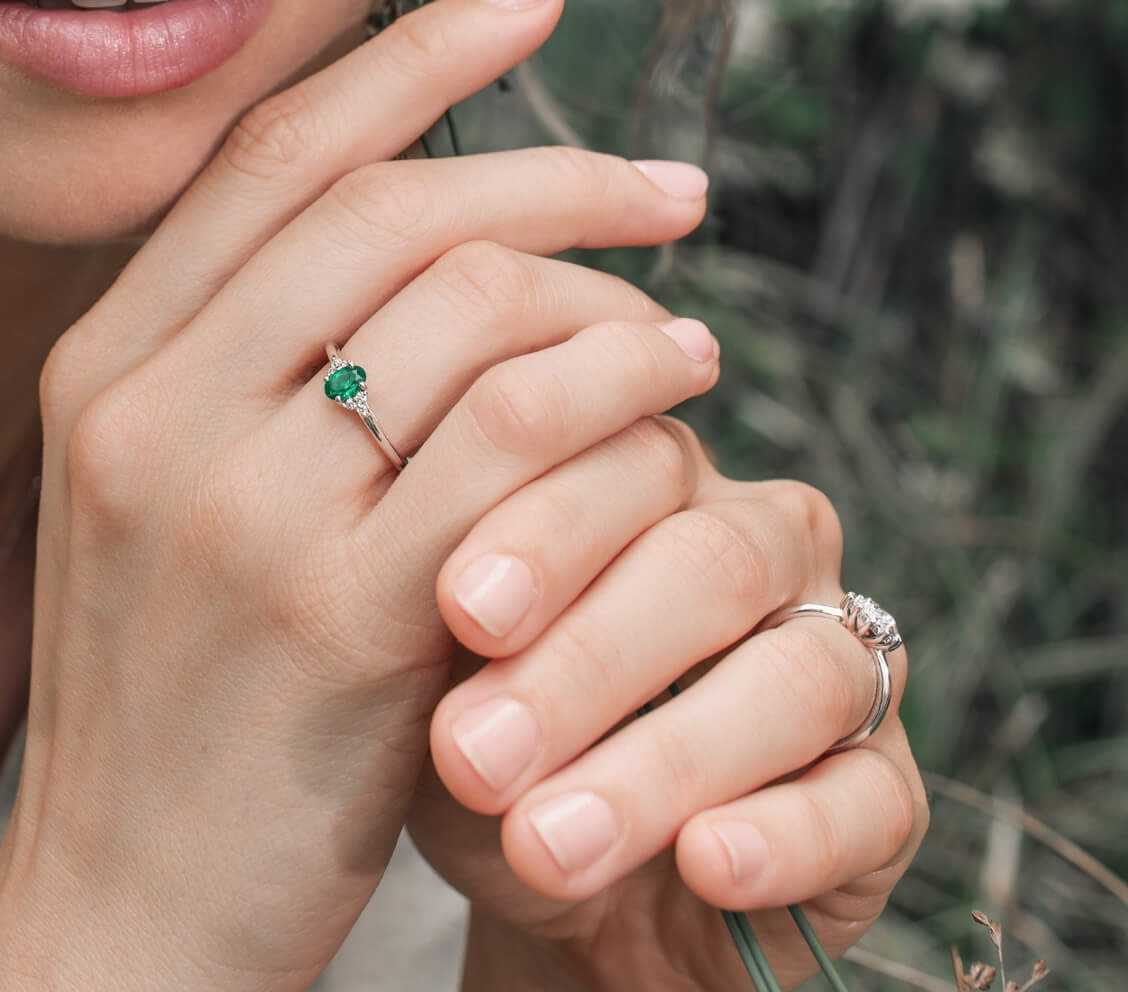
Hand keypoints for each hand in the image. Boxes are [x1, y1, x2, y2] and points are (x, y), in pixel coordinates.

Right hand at [0, 0, 720, 989]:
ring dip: (607, 294)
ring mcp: (237, 510)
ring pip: (465, 308)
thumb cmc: (172, 690)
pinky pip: (520, 443)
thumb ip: (236, 349)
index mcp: (100, 359)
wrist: (125, 909)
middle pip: (384, 206)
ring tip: (686, 320)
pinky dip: (622, 394)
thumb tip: (412, 208)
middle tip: (673, 181)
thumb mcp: (151, 491)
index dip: (416, 55)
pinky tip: (678, 401)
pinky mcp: (342, 617)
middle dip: (553, 165)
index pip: (273, 151)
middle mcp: (150, 408)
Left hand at [406, 426, 928, 989]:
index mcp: (654, 469)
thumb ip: (457, 604)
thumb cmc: (487, 728)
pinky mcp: (886, 791)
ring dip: (664, 767)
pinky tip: (704, 864)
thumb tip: (463, 608)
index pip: (626, 458)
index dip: (544, 532)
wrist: (546, 871)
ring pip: (793, 680)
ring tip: (545, 843)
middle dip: (585, 661)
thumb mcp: (444, 662)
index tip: (457, 607)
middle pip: (709, 561)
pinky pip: (864, 802)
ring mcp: (843, 659)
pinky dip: (784, 838)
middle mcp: (764, 540)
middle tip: (475, 753)